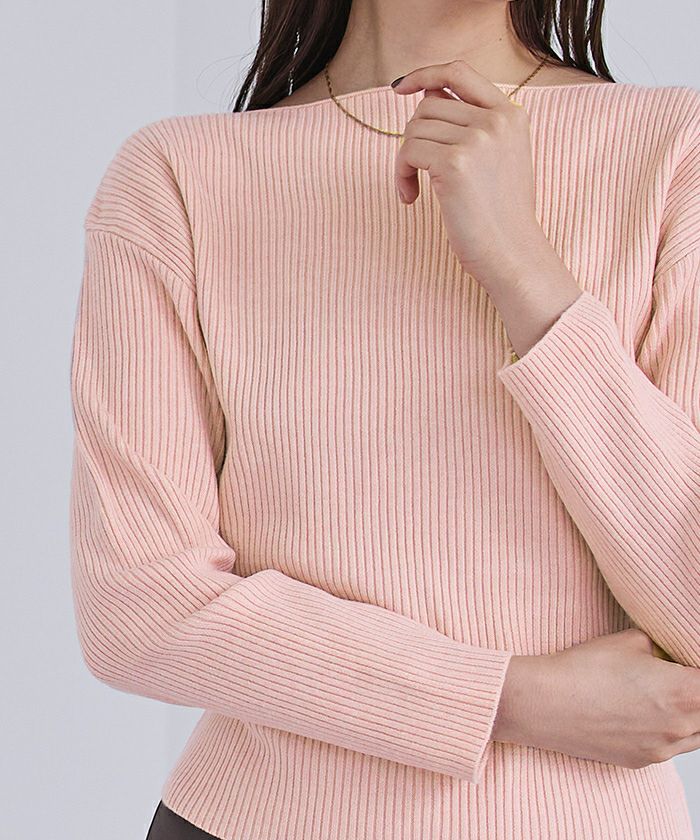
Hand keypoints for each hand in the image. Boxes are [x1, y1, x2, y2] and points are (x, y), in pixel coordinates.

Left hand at [392, 58, 544, 282]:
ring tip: (415, 190)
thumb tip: (428, 95)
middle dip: (414, 137)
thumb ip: (473, 125)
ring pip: (414, 129)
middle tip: (416, 172)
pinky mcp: (455, 164)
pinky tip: (411, 199)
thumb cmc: (501, 217)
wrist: (513, 255)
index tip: (402, 88)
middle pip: (428, 106)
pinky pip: (407, 152)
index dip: (426, 75)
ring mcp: (477, 140)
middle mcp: (496, 120)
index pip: (460, 72)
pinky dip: (401, 176)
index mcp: (511, 115)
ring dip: (405, 161)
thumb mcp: (499, 160)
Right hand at [492, 628, 699, 769]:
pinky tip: (641, 712)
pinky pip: (668, 746)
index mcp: (684, 692)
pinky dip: (665, 729)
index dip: (698, 669)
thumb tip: (669, 653)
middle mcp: (680, 726)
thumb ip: (661, 647)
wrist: (545, 704)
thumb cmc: (583, 669)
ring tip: (662, 694)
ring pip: (696, 734)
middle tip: (675, 676)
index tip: (687, 663)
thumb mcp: (630, 640)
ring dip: (689, 715)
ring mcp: (662, 748)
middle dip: (695, 692)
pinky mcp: (642, 760)